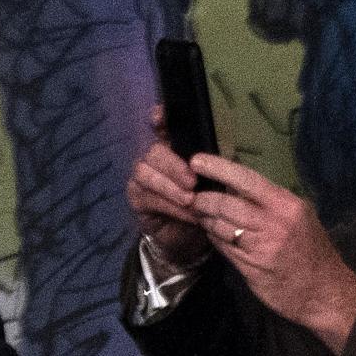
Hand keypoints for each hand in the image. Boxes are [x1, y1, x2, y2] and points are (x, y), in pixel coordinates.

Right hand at [126, 105, 209, 266]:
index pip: (162, 126)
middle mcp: (153, 158)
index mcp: (173, 148)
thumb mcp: (214, 182)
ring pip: (145, 172)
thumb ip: (212, 165)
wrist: (190, 238)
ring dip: (169, 186)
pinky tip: (186, 213)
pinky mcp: (136, 198)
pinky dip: (170, 205)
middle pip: (153, 151)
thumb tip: (218, 156)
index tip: (160, 117)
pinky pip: (148, 197)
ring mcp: (141, 177)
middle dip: (172, 165)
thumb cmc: (204, 203)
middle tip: (192, 182)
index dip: (159, 118)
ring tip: (190, 199)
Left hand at [185, 155, 355, 352]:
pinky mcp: (251, 267)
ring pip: (219, 226)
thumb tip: (232, 184)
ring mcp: (261, 247)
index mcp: (286, 205)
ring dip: (205, 220)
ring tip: (202, 216)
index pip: (246, 179)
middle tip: (193, 199)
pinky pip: (223, 247)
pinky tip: (214, 235)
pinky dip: (214, 238)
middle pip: (225, 204)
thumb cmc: (310, 249)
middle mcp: (274, 223)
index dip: (218, 168)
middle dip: (203, 200)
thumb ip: (267, 201)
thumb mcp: (297, 216)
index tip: (196, 161)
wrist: (325, 292)